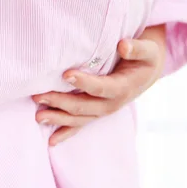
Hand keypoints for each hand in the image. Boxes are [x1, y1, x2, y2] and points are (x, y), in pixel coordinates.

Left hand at [33, 25, 165, 145]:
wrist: (148, 71)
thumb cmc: (145, 57)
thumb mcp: (147, 50)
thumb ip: (137, 48)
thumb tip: (123, 46)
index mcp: (123, 88)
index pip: (101, 87)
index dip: (84, 82)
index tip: (66, 74)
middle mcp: (112, 104)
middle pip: (84, 106)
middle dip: (60, 102)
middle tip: (39, 95)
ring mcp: (103, 111)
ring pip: (79, 118)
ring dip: (58, 118)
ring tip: (38, 116)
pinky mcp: (97, 113)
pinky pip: (80, 125)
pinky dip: (66, 133)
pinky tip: (51, 140)